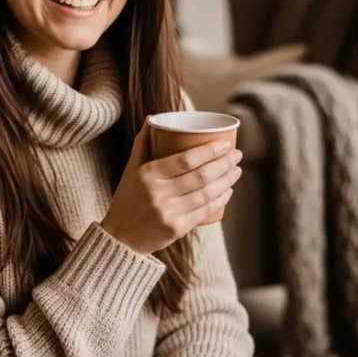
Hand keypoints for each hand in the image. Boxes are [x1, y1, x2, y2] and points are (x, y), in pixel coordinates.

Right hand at [100, 120, 241, 254]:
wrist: (120, 238)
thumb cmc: (128, 200)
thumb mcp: (130, 170)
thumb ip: (142, 144)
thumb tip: (152, 118)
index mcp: (148, 175)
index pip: (186, 160)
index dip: (210, 151)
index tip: (225, 145)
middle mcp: (159, 194)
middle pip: (201, 176)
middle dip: (224, 164)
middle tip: (236, 156)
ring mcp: (169, 213)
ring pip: (206, 194)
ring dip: (226, 181)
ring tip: (236, 171)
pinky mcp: (177, 229)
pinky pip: (204, 211)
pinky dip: (219, 200)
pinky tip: (227, 191)